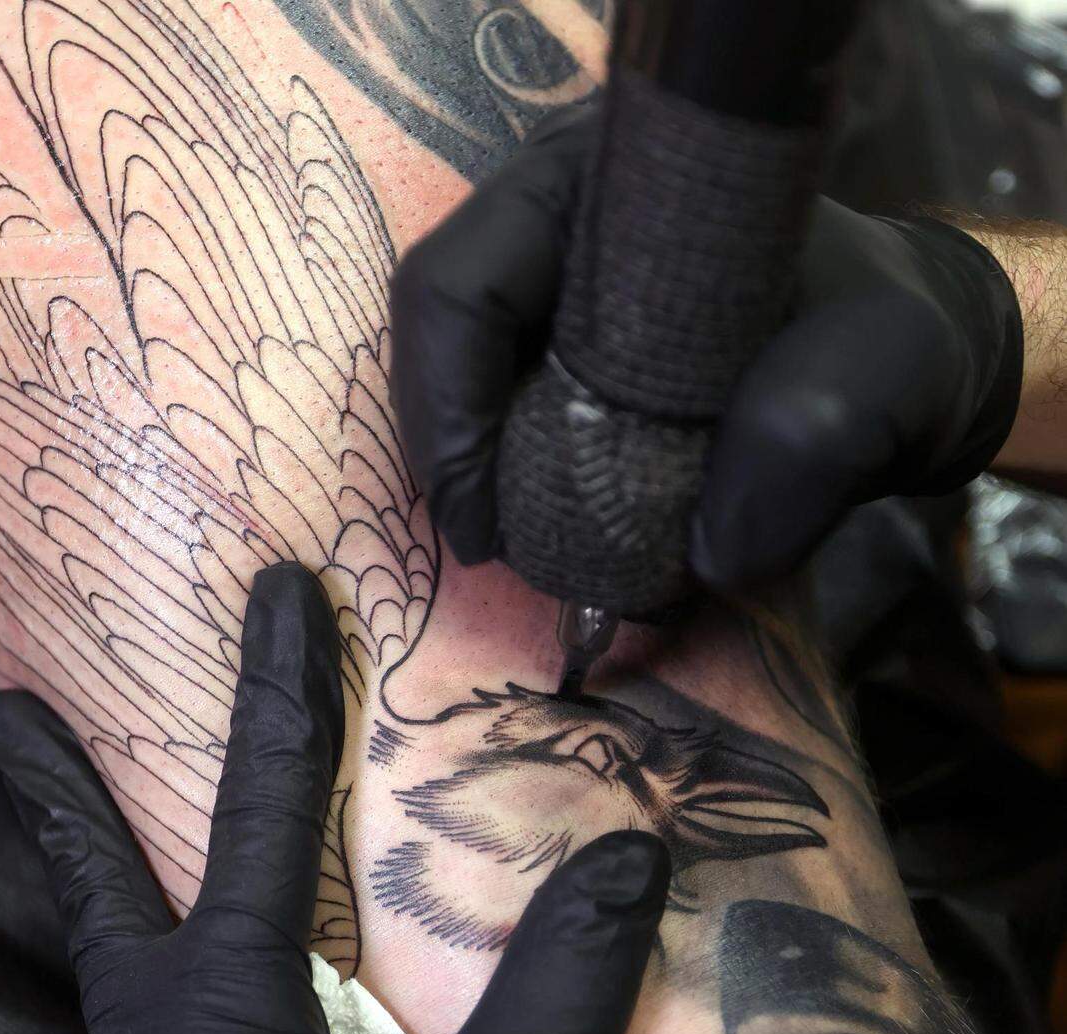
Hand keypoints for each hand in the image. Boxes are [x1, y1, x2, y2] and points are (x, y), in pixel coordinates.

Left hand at [0, 561, 670, 1033]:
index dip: (281, 691)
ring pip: (131, 1032)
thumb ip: (553, 1005)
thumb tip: (632, 860)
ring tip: (170, 952)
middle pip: (97, 902)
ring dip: (138, 967)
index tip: (274, 589)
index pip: (267, 812)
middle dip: (52, 802)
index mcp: (211, 1022)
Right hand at [390, 115, 1022, 589]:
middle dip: (457, 457)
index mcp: (603, 185)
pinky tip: (554, 540)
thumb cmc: (882, 341)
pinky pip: (494, 430)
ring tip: (536, 552)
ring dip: (484, 484)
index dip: (446, 408)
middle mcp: (554, 232)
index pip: (463, 281)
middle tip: (506, 550)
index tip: (489, 530)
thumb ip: (808, 440)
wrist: (888, 371)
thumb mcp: (878, 373)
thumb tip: (706, 551)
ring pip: (458, 393)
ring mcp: (548, 300)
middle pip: (440, 341)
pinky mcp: (554, 363)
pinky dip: (513, 496)